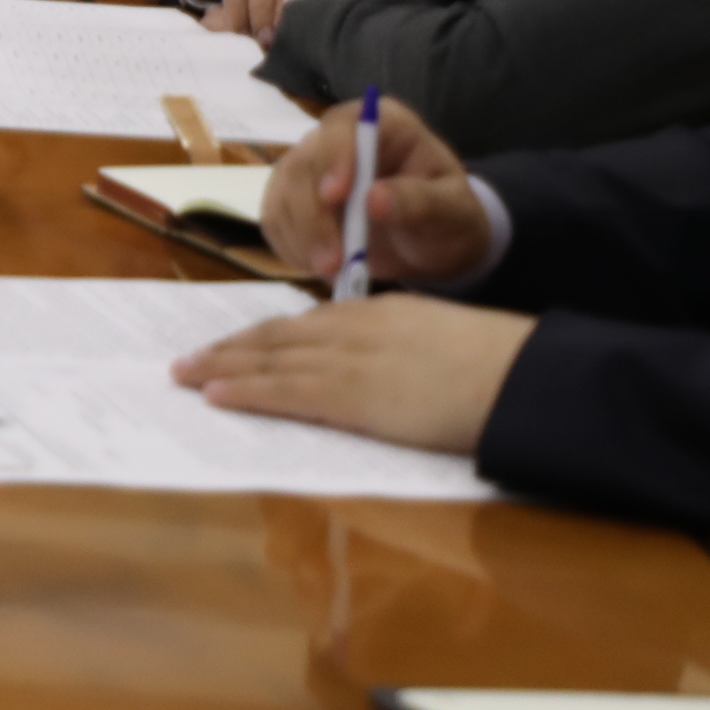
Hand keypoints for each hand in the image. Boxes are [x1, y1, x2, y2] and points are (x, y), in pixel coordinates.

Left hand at [173, 298, 538, 456]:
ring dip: (222, 366)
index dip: (272, 335)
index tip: (244, 343)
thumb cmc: (506, 367)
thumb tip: (400, 372)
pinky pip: (282, 391)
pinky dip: (244, 391)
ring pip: (269, 359)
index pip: (314, 322)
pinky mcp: (349, 396)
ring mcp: (350, 360)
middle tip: (193, 357)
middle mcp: (357, 328)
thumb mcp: (449, 343)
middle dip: (233, 347)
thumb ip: (414, 350)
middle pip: (279, 335)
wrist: (524, 377)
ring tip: (185, 374)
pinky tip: (214, 395)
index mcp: (384, 313)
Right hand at [257, 94, 492, 283]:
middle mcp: (338, 138)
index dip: (334, 157)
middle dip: (313, 215)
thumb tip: (375, 199)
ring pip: (283, 192)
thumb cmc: (449, 217)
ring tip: (332, 272)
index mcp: (383, 124)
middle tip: (334, 261)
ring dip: (301, 236)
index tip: (336, 196)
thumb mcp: (452, 210)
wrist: (432, 242)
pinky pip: (276, 218)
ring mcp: (310, 167)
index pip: (344, 127)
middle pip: (304, 163)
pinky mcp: (293, 198)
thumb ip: (420, 201)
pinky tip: (320, 267)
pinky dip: (291, 246)